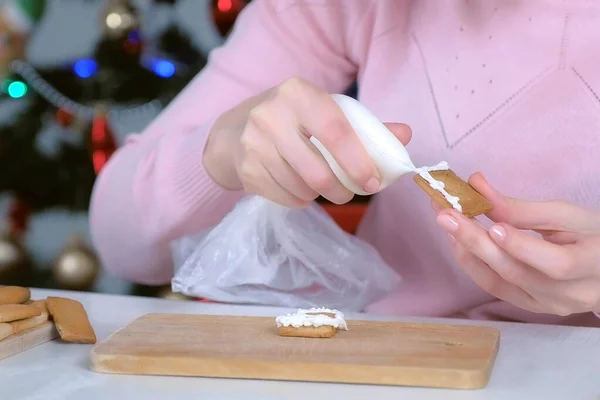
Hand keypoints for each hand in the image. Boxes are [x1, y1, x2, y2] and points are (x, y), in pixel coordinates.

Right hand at [203, 77, 411, 206]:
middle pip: (317, 172)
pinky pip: (285, 198)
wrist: (234, 131)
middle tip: (349, 193)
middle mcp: (270, 115)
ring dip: (320, 196)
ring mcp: (253, 144)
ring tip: (322, 186)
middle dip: (342, 191)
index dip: (358, 162)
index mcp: (298, 93)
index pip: (335, 131)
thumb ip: (365, 125)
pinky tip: (298, 187)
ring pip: (302, 189)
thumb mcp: (325, 111)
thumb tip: (405, 135)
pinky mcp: (245, 170)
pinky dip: (300, 200)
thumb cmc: (292, 119)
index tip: (372, 183)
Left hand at [434, 172, 599, 315]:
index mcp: (593, 265)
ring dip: (467, 250)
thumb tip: (477, 186)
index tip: (493, 226)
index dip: (522, 247)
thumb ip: (522, 208)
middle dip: (476, 242)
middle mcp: (569, 294)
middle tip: (447, 215)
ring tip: (447, 222)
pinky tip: (457, 240)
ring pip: (498, 283)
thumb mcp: (567, 215)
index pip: (557, 264)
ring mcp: (547, 306)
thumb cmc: (591, 235)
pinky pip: (493, 287)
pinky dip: (471, 263)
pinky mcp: (528, 307)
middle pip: (516, 273)